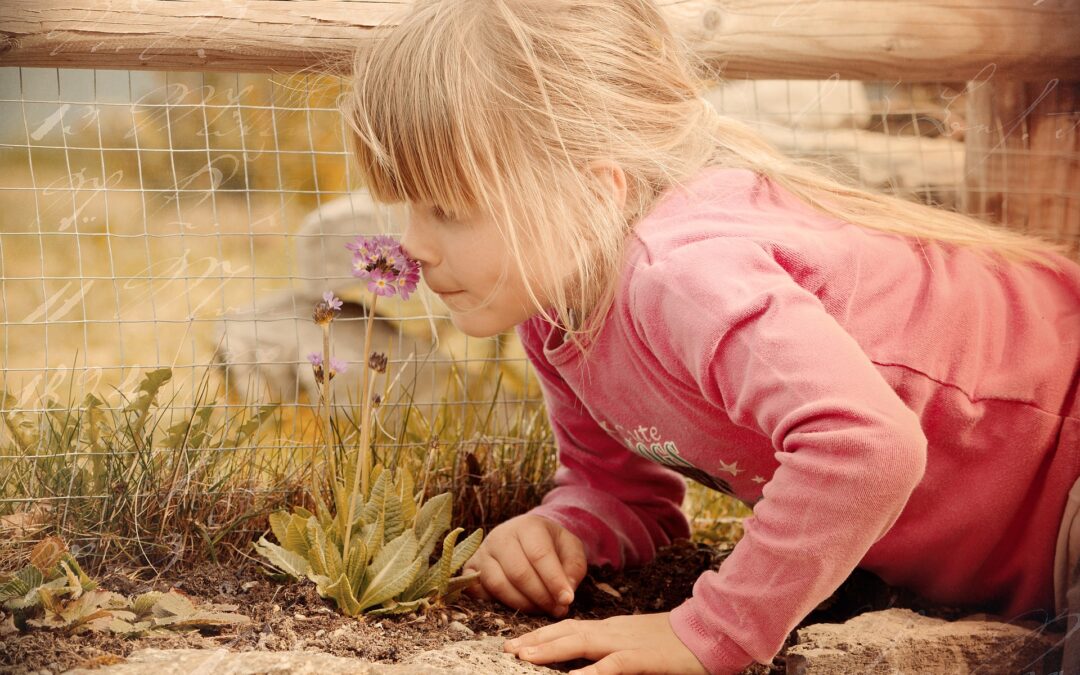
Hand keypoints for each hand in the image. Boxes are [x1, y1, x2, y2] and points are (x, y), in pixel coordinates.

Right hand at [462, 514, 586, 616]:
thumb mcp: (571, 548)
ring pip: (498, 585)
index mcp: (527, 525)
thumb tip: (566, 593)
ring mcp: (482, 552)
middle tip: (557, 610)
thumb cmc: (551, 544)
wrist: (527, 535)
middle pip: (518, 573)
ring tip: (541, 609)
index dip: (554, 581)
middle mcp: (500, 536)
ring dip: (522, 604)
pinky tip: (515, 607)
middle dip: (540, 596)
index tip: (567, 600)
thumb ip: (574, 568)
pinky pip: (477, 591)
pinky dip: (495, 604)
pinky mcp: (471, 568)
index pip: (539, 555)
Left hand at [504, 612, 708, 674]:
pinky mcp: (641, 658)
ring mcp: (626, 643)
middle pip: (566, 632)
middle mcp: (613, 631)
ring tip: (524, 658)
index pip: (570, 627)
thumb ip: (615, 650)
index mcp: (612, 629)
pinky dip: (588, 674)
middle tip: (508, 649)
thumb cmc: (678, 643)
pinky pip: (610, 666)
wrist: (712, 631)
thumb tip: (590, 663)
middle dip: (535, 641)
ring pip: (580, 643)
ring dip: (550, 650)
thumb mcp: (640, 644)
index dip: (543, 634)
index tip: (519, 643)